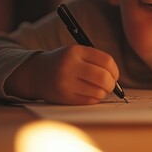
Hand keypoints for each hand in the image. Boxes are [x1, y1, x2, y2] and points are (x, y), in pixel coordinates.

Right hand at [5, 45, 119, 104]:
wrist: (35, 73)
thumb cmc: (63, 63)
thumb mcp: (76, 54)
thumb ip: (95, 61)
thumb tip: (116, 78)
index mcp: (75, 51)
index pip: (106, 61)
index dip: (115, 70)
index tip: (115, 75)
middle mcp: (69, 65)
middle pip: (103, 77)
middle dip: (111, 84)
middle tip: (110, 86)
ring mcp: (65, 82)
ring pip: (98, 91)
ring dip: (102, 93)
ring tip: (98, 90)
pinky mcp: (63, 96)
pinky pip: (89, 101)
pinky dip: (94, 99)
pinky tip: (89, 94)